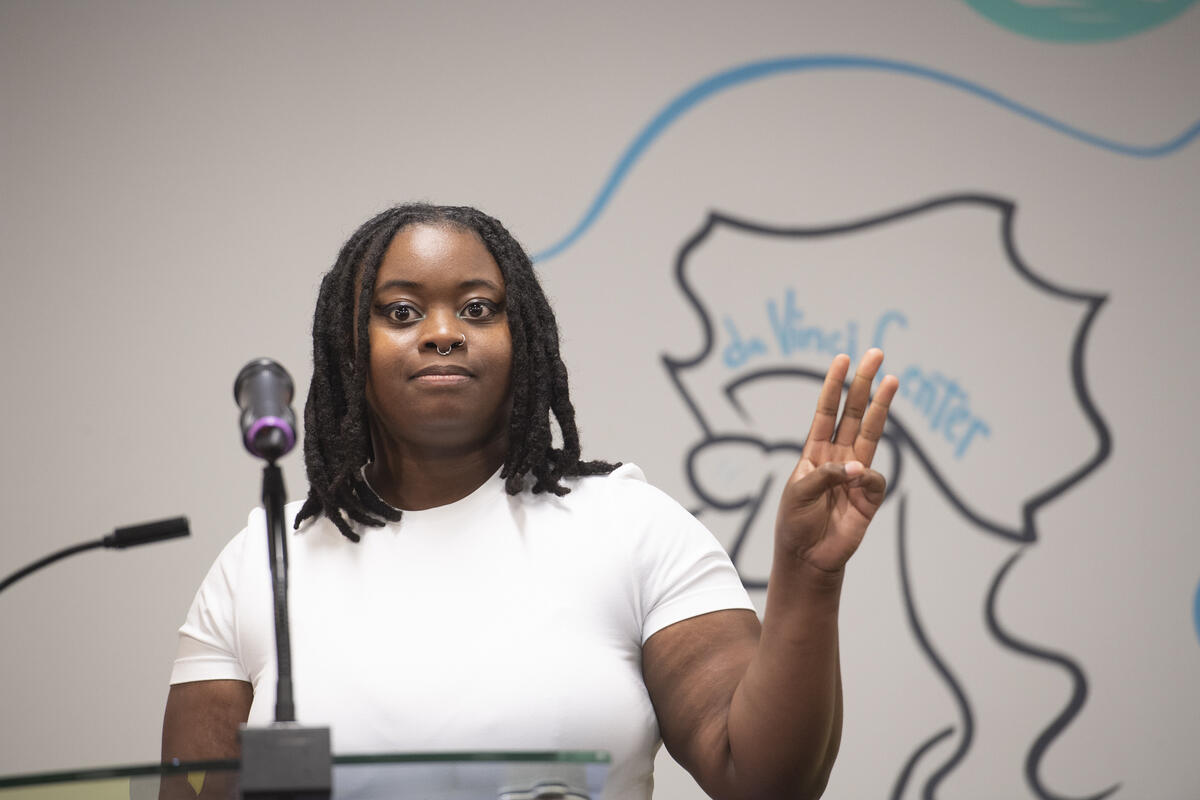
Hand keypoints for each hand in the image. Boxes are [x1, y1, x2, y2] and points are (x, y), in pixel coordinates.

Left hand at [774, 348, 897, 575]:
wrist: (808, 558)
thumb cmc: (796, 524)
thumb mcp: (799, 493)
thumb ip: (824, 475)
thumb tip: (858, 467)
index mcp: (815, 451)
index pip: (826, 411)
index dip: (834, 385)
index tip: (842, 359)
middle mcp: (838, 456)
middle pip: (853, 413)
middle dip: (863, 384)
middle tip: (875, 354)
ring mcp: (856, 474)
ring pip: (872, 433)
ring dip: (881, 406)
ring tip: (891, 379)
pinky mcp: (870, 496)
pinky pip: (874, 478)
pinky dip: (867, 477)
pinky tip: (857, 483)